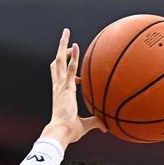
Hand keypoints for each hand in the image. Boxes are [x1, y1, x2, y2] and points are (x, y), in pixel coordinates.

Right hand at [42, 28, 106, 144]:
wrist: (61, 133)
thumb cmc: (70, 132)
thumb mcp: (85, 125)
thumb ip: (96, 123)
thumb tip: (106, 128)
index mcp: (61, 93)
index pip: (62, 77)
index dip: (70, 73)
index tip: (80, 79)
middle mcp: (58, 86)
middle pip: (56, 63)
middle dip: (60, 49)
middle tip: (65, 36)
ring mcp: (61, 85)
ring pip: (59, 60)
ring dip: (63, 45)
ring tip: (66, 31)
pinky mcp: (66, 87)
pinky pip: (70, 68)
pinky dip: (72, 57)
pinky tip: (76, 45)